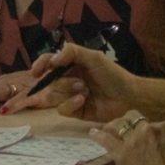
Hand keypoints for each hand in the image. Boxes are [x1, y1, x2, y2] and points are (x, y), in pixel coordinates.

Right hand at [13, 43, 132, 121]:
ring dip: (67, 92)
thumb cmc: (112, 74)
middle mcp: (67, 80)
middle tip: (80, 83)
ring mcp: (70, 96)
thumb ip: (72, 52)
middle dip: (62, 83)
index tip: (36, 72)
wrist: (128, 96)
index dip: (39, 66)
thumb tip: (52, 59)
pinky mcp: (74, 111)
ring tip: (85, 91)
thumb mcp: (94, 57)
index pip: (48, 63)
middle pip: (49, 82)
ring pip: (53, 96)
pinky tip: (82, 100)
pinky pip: (61, 109)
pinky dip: (70, 104)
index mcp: (70, 65)